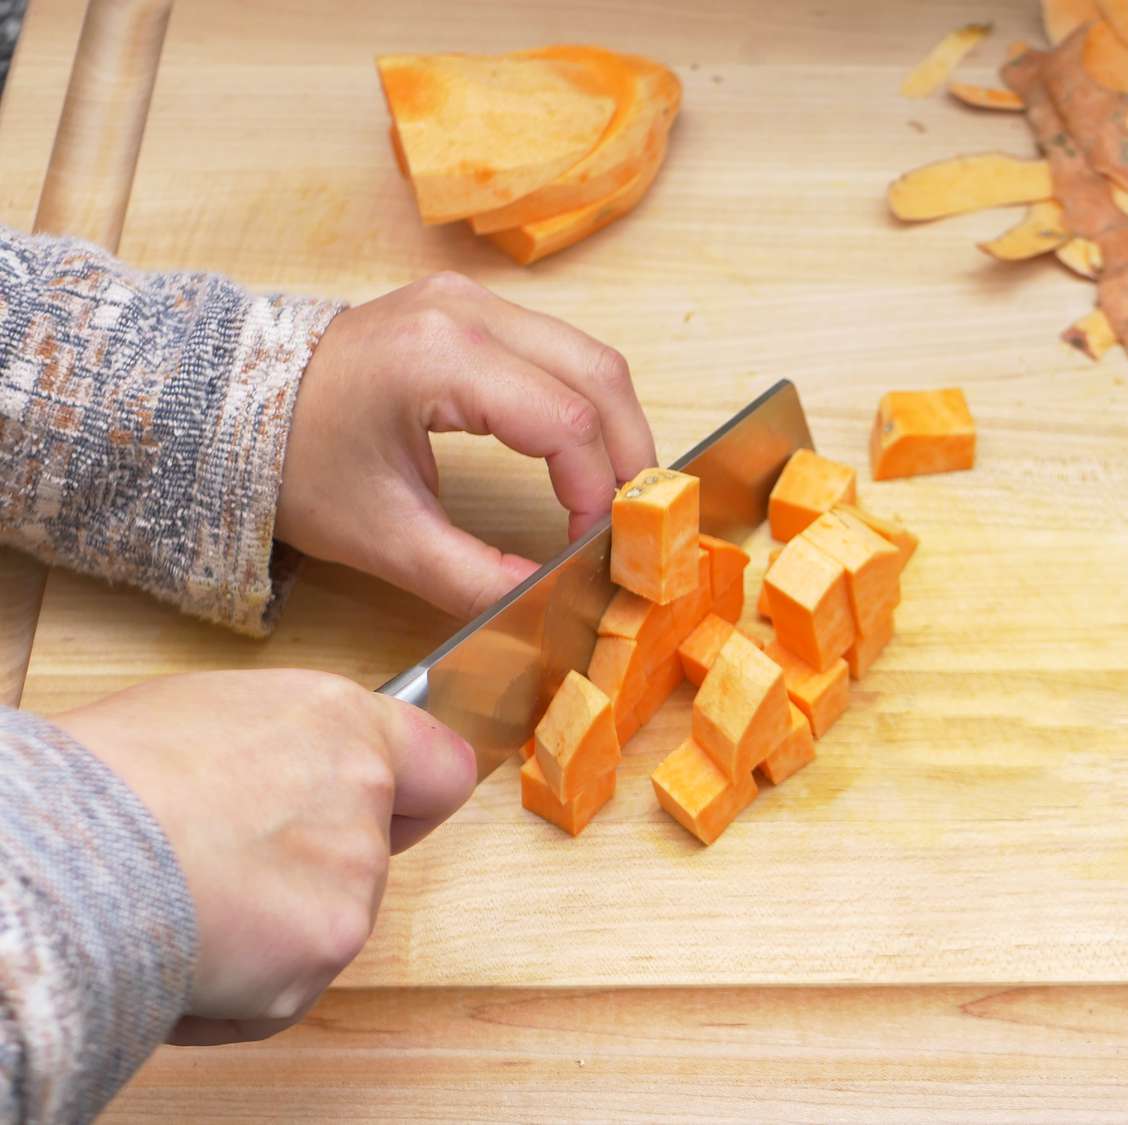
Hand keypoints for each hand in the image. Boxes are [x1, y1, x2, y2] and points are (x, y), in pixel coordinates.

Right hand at [52, 669, 475, 1044]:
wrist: (73, 851)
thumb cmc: (113, 772)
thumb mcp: (212, 713)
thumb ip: (284, 748)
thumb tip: (282, 774)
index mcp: (342, 725)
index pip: (442, 769)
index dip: (413, 796)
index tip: (388, 809)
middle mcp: (364, 801)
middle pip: (370, 856)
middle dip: (311, 870)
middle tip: (228, 864)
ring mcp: (351, 886)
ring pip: (324, 925)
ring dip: (269, 929)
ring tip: (184, 901)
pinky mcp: (318, 960)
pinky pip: (282, 991)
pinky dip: (234, 988)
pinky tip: (178, 950)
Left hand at [276, 272, 656, 620]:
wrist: (234, 408)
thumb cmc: (295, 462)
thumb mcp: (385, 537)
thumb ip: (474, 576)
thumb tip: (549, 604)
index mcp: (438, 358)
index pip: (565, 420)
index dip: (596, 490)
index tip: (591, 546)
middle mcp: (464, 310)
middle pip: (599, 374)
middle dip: (629, 455)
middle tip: (631, 522)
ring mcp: (470, 300)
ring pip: (590, 356)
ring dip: (614, 427)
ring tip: (612, 495)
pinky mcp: (471, 308)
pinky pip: (559, 349)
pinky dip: (586, 404)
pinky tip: (582, 456)